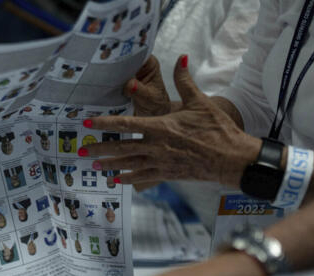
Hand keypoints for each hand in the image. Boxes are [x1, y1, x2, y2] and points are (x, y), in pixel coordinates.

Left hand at [83, 55, 260, 188]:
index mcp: (161, 127)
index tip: (89, 124)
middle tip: (82, 151)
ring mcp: (160, 162)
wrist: (231, 158)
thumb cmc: (217, 129)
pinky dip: (128, 178)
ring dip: (110, 164)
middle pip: (121, 147)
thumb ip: (185, 81)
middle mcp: (156, 146)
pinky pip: (143, 176)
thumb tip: (181, 58)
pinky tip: (117, 179)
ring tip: (94, 165)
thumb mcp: (200, 102)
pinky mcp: (167, 174)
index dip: (105, 123)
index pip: (126, 123)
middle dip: (100, 149)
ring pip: (129, 164)